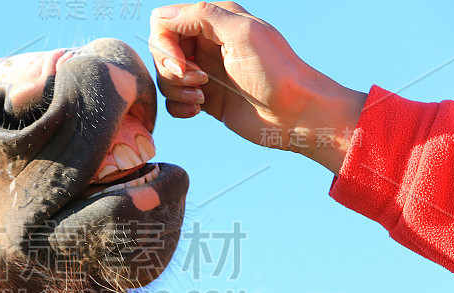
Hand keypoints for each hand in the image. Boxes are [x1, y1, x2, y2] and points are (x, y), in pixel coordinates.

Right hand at [149, 2, 366, 172]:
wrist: (294, 114)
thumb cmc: (275, 72)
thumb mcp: (241, 33)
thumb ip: (201, 16)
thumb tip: (160, 16)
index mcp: (214, 20)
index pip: (164, 22)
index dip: (165, 44)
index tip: (182, 64)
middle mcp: (206, 43)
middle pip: (160, 50)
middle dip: (170, 69)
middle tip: (198, 81)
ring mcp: (204, 71)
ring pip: (165, 77)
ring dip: (177, 89)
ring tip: (202, 97)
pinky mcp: (204, 98)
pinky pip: (173, 100)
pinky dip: (180, 106)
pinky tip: (199, 110)